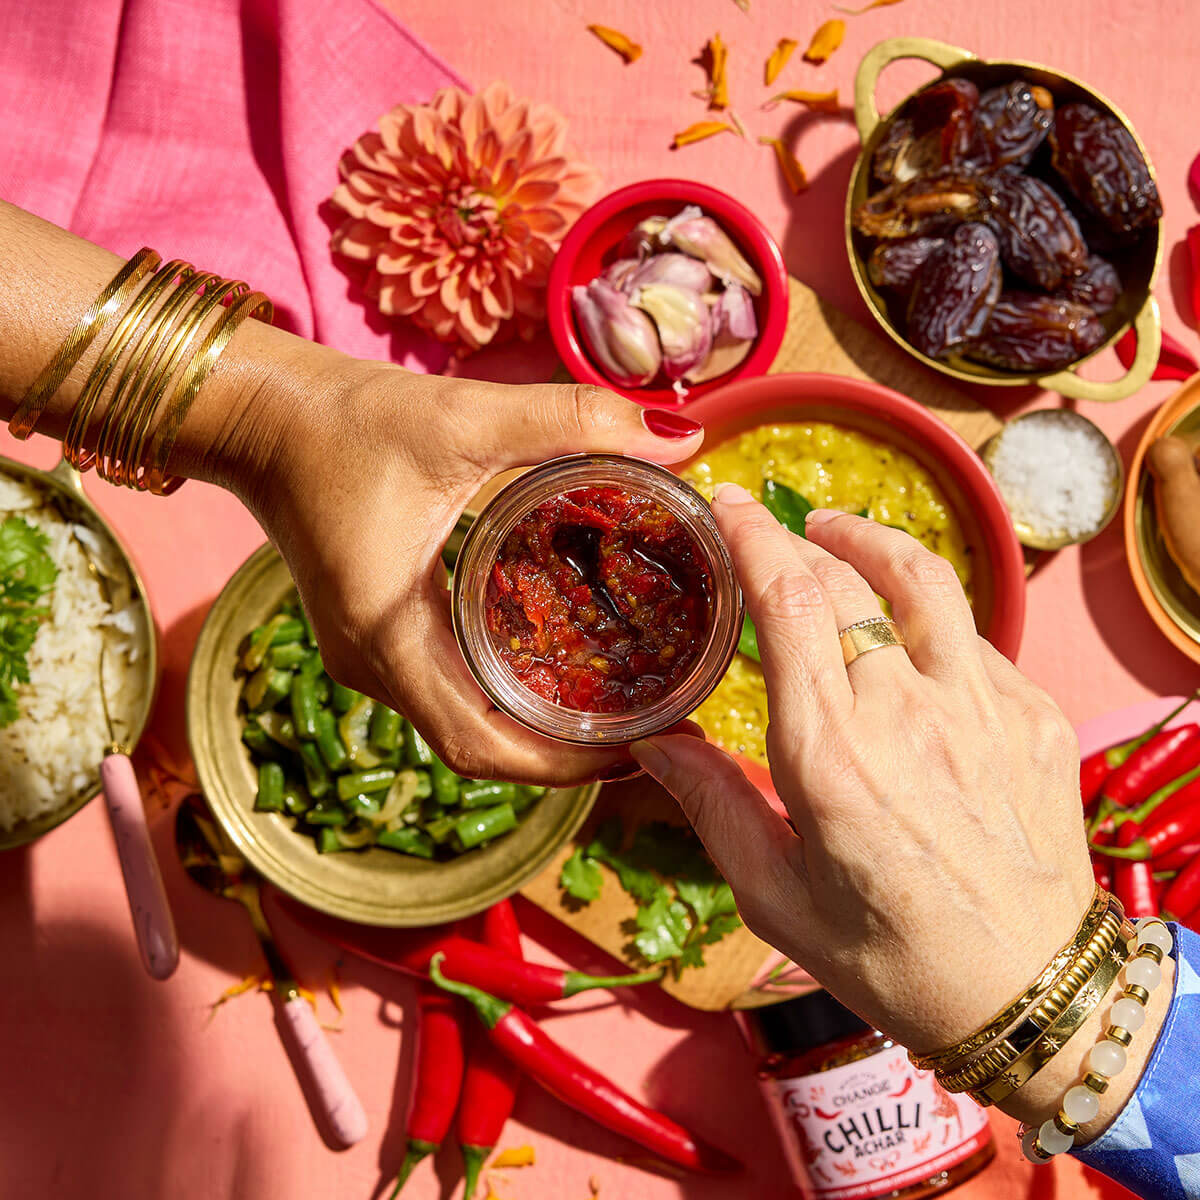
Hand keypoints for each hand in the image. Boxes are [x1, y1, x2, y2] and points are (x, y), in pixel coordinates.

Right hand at [220, 344, 702, 785]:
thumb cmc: (345, 421)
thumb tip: (680, 439)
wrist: (260, 413)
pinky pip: (451, 691)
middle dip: (567, 754)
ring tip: (623, 706)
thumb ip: (571, 422)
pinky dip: (509, 696)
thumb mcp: (463, 419)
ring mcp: (372, 656)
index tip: (641, 748)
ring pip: (466, 725)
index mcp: (389, 638)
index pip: (480, 747)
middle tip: (655, 728)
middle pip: (481, 748)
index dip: (563, 765)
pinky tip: (561, 666)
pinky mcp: (378, 634)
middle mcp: (375, 666)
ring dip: (539, 730)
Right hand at [631, 490, 1095, 1057]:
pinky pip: (972, 637)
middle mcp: (908, 714)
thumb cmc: (888, 956)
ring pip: (923, 581)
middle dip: (795, 536)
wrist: (1029, 995)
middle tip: (766, 528)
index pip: (788, 601)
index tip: (728, 506)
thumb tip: (650, 740)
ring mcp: (983, 708)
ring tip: (836, 533)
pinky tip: (903, 634)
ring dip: (870, 541)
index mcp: (830, 756)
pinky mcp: (1033, 717)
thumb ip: (709, 801)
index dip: (753, 536)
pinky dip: (925, 615)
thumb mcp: (774, 894)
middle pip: (846, 578)